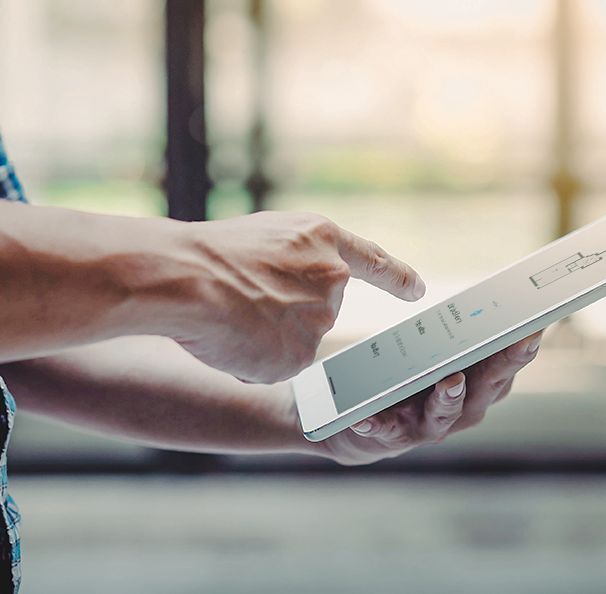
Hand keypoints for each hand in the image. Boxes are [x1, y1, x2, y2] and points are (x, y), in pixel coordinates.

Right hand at [168, 212, 423, 383]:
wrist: (187, 278)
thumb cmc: (210, 256)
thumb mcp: (265, 239)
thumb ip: (293, 266)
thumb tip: (288, 309)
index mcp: (322, 239)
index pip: (373, 260)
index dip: (396, 277)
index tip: (418, 290)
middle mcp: (332, 279)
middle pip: (318, 310)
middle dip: (285, 313)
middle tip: (242, 301)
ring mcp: (320, 319)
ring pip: (293, 340)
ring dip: (264, 337)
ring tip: (229, 316)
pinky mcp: (302, 356)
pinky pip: (275, 366)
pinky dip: (253, 360)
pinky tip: (232, 341)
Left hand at [318, 330, 543, 465]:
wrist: (371, 425)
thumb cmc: (416, 382)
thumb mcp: (438, 356)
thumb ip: (454, 336)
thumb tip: (476, 298)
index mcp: (477, 386)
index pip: (506, 366)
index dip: (523, 349)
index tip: (537, 328)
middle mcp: (463, 409)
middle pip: (486, 388)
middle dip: (502, 365)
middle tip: (517, 343)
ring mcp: (431, 425)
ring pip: (445, 412)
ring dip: (450, 396)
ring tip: (451, 380)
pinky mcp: (394, 435)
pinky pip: (386, 429)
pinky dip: (377, 423)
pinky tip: (365, 417)